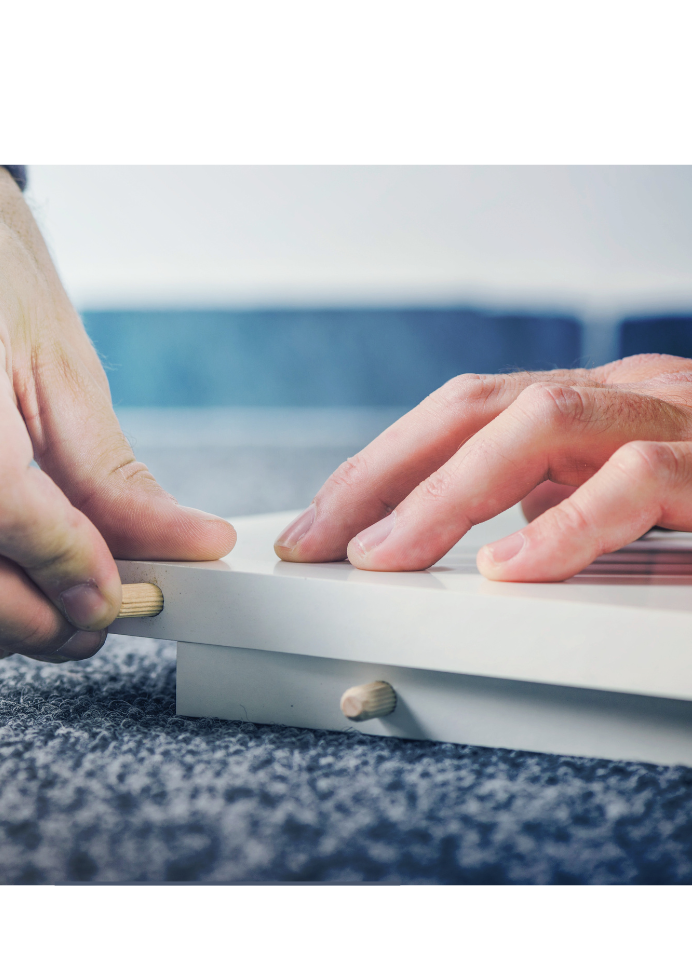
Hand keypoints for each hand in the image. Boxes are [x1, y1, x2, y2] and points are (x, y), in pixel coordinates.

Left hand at [274, 353, 691, 581]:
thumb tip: (472, 538)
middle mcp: (622, 396)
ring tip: (383, 556)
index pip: (455, 415)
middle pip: (473, 407)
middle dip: (380, 475)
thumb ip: (551, 503)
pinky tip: (510, 571)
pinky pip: (639, 480)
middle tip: (314, 540)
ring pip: (541, 425)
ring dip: (446, 495)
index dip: (375, 467)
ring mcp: (678, 418)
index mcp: (586, 405)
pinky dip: (566, 528)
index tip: (311, 525)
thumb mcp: (617, 501)